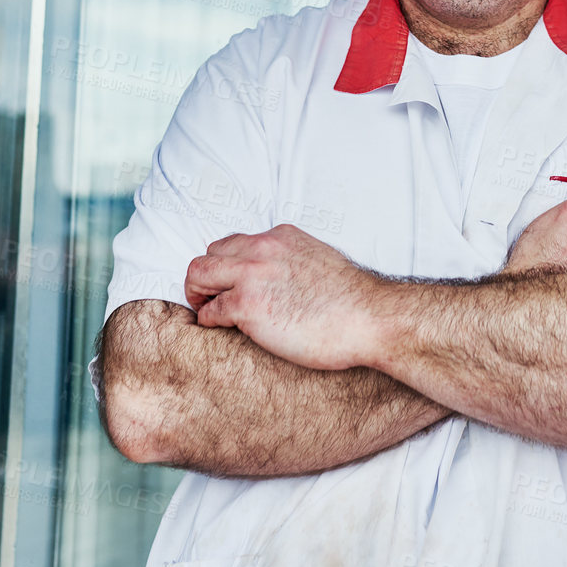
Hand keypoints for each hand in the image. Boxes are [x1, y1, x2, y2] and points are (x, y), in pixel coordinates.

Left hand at [184, 225, 381, 369]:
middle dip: (204, 279)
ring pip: (198, 275)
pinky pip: (209, 311)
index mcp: (281, 237)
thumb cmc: (351, 300)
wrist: (368, 317)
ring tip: (208, 312)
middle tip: (209, 300)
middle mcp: (262, 249)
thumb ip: (292, 261)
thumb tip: (281, 278)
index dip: (226, 266)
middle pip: (209, 255)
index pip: (234, 243)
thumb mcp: (318, 260)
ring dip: (198, 295)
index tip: (227, 284)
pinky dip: (208, 321)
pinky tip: (221, 330)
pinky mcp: (247, 305)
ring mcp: (252, 275)